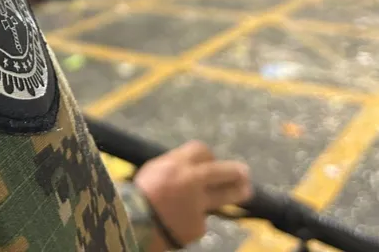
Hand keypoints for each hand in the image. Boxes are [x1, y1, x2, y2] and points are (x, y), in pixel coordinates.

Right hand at [133, 141, 251, 249]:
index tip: (213, 162)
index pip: (201, 150)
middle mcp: (191, 182)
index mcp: (176, 164)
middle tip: (245, 173)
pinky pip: (199, 221)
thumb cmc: (138, 197)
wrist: (132, 226)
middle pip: (222, 171)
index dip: (209, 156)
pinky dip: (193, 221)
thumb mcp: (153, 171)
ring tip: (246, 191)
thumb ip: (174, 167)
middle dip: (235, 171)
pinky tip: (181, 222)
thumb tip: (195, 167)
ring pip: (223, 197)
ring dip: (236, 192)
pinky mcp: (198, 227)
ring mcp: (197, 205)